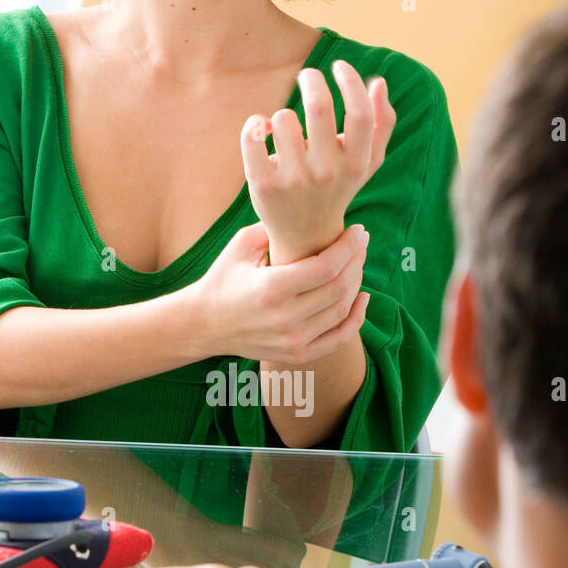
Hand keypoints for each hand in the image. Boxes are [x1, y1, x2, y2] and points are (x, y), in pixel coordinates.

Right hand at [189, 219, 368, 365]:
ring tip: (357, 262)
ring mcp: (292, 341)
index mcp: (272, 288)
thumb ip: (276, 227)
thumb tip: (311, 211)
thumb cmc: (224, 278)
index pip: (326, 267)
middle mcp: (285, 318)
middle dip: (357, 260)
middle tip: (361, 242)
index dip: (349, 247)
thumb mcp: (242, 245)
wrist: (204, 324)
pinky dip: (356, 319)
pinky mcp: (297, 355)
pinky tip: (363, 298)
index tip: (358, 230)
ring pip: (342, 310)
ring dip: (357, 283)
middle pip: (339, 287)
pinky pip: (339, 339)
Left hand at [241, 62, 395, 264]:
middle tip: (307, 75)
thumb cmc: (338, 187)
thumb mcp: (366, 163)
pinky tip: (263, 129)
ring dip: (283, 114)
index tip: (338, 66)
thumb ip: (381, 124)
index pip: (360, 113)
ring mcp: (293, 180)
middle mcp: (326, 173)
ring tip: (286, 127)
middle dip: (312, 79)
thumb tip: (378, 83)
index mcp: (354, 164)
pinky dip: (255, 124)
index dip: (350, 81)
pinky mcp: (263, 185)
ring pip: (284, 117)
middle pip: (319, 105)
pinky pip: (254, 134)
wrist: (304, 235)